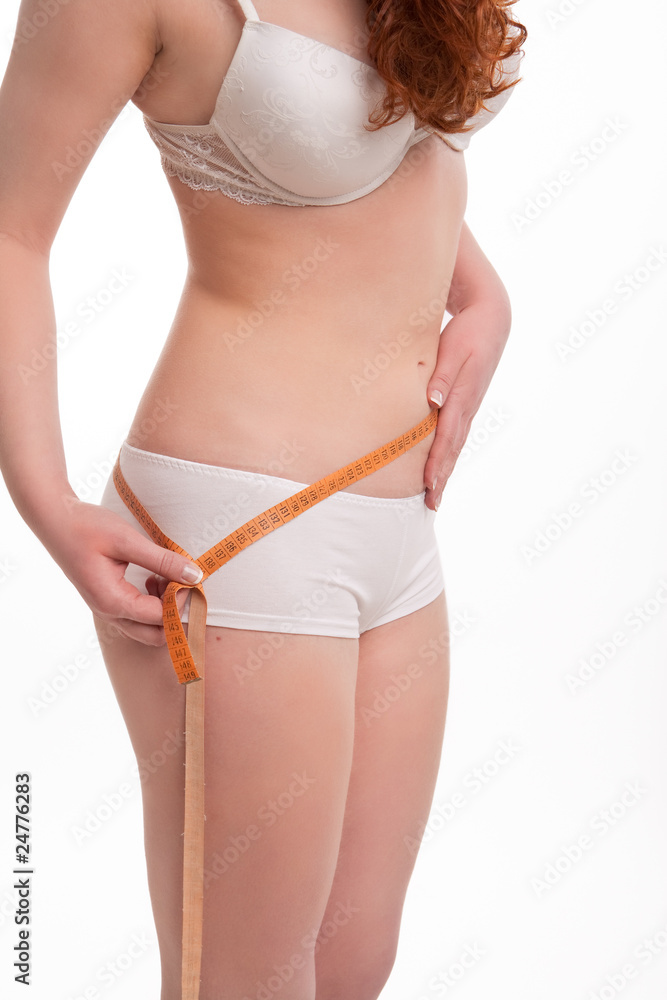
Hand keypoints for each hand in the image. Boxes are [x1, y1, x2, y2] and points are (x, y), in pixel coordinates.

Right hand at [41, 499, 199, 644]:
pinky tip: (153, 577)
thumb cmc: (86, 527)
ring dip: (164, 608)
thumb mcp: (127, 540)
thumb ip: (162, 560)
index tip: (188, 575)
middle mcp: (109, 612)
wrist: (55, 521)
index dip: (180, 599)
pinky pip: (138, 616)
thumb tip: (195, 576)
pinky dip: (153, 603)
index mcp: (112, 601)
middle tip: (180, 581)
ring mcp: (107, 609)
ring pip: (147, 629)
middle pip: (155, 636)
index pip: (159, 618)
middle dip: (174, 612)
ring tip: (164, 576)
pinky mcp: (109, 601)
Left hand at [423, 302, 510, 510]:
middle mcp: (467, 407)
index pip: (446, 437)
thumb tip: (432, 400)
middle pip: (453, 450)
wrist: (491, 319)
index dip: (436, 463)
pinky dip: (448, 454)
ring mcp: (469, 407)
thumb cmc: (468, 332)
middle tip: (432, 505)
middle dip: (442, 478)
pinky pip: (456, 435)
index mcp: (463, 397)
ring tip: (435, 495)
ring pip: (455, 445)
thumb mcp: (454, 349)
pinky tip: (442, 466)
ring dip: (445, 471)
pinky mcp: (467, 403)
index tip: (428, 485)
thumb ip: (442, 376)